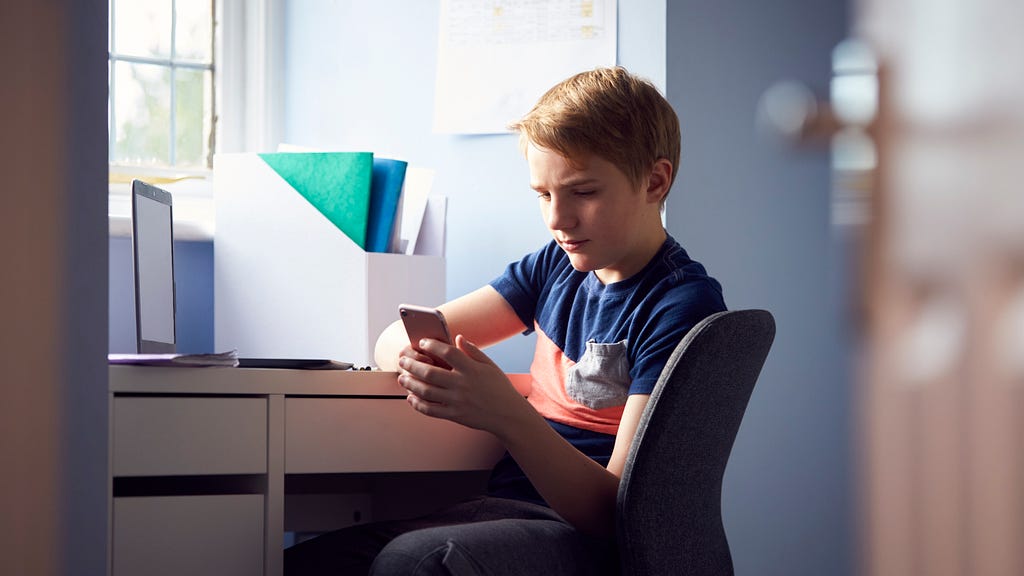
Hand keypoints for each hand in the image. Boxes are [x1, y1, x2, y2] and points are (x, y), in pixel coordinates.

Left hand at [397, 335, 529, 435]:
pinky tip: (411, 398)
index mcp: (472, 369)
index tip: (423, 342)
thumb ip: (472, 351)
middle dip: (412, 365)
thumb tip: (457, 337)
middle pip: (430, 372)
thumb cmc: (499, 388)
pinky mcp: (454, 415)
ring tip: (402, 377)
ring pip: (426, 391)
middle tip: (403, 360)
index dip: (432, 345)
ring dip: (410, 383)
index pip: (447, 352)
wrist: (508, 414)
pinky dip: (417, 404)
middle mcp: (462, 385)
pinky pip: (430, 410)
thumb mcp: (490, 365)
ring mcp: (457, 401)